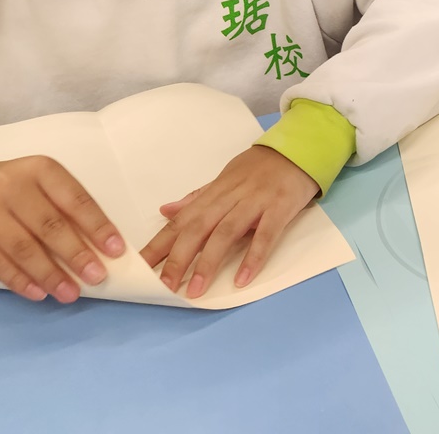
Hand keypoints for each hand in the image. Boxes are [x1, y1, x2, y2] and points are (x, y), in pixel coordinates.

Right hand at [0, 157, 123, 302]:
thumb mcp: (39, 185)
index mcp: (40, 170)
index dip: (97, 226)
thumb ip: (64, 209)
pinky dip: (20, 281)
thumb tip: (98, 248)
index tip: (115, 250)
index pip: (75, 199)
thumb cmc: (11, 190)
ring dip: (50, 274)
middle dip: (76, 254)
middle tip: (96, 277)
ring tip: (70, 293)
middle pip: (50, 225)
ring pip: (23, 248)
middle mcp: (11, 186)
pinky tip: (38, 293)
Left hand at [140, 145, 318, 298]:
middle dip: (178, 258)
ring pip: (226, 232)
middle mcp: (231, 197)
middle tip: (164, 287)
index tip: (140, 268)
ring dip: (209, 262)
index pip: (181, 221)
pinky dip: (253, 256)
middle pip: (198, 228)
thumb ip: (197, 199)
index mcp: (215, 193)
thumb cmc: (259, 169)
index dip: (159, 244)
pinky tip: (242, 279)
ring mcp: (255, 202)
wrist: (298, 149)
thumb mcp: (225, 180)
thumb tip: (165, 212)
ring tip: (196, 290)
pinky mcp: (280, 208)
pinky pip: (266, 234)